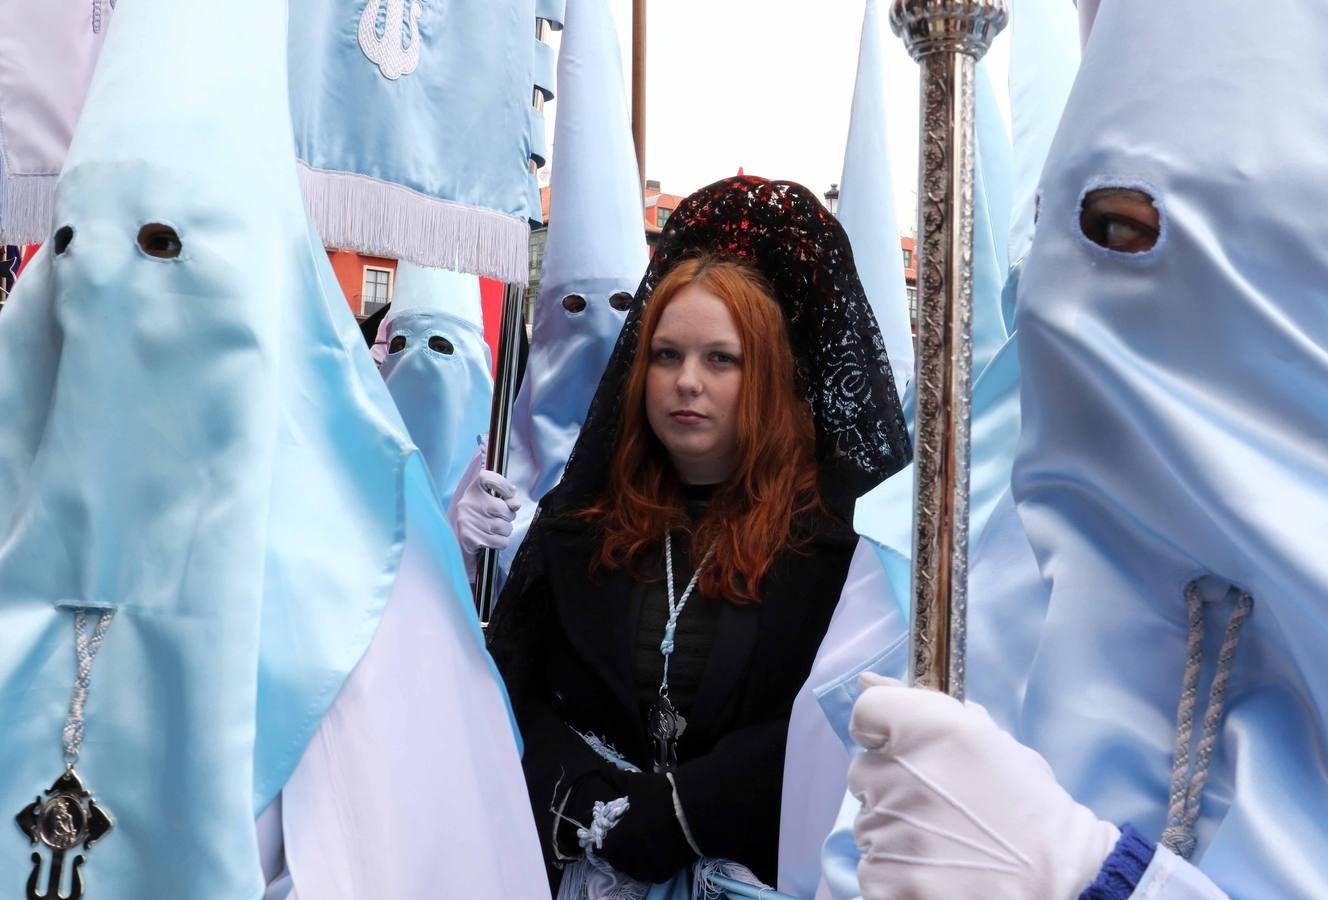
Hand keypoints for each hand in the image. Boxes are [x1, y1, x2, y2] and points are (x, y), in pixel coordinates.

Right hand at [453, 469, 520, 556]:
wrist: (465, 541)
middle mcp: (467, 503)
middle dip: (509, 516)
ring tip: (497, 530)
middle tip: (503, 518)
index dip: (504, 486)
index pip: (488, 478)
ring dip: (506, 531)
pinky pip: (500, 541)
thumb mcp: (494, 502)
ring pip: (503, 527)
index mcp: (473, 490)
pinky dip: (502, 542)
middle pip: (502, 508)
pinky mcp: (469, 537)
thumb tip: (515, 504)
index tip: (509, 495)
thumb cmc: (483, 518)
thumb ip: (507, 500)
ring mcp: (467, 520)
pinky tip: (493, 539)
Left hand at [597, 773, 696, 882]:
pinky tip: (653, 856)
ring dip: (632, 861)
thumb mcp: (638, 784)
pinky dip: (649, 868)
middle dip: (618, 851)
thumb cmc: (662, 796)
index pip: (605, 847)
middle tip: (624, 839)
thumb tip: (606, 770)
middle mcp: (633, 856)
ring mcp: (650, 865)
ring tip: (638, 848)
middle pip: (618, 861)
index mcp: (622, 837)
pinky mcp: (667, 871)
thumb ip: (619, 779)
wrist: (697, 810)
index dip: (607, 840)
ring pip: (634, 871)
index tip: (612, 832)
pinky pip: (652, 875)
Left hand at [847, 674, 1119, 899]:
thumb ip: (927, 708)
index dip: (881, 730)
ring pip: (868, 822)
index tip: (899, 747)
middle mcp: (899, 773)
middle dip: (892, 785)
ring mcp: (888, 831)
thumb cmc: (1031, 809)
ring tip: (946, 845)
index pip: (867, 712)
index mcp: (928, 728)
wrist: (1062, 883)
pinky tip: (937, 875)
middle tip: (938, 808)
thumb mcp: (992, 742)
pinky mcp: (884, 879)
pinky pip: (871, 868)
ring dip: (895, 830)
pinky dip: (896, 874)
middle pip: (864, 771)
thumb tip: (868, 681)